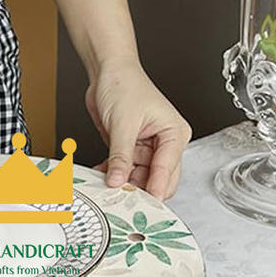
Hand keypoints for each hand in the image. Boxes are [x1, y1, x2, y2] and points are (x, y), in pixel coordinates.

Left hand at [85, 59, 191, 199]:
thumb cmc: (124, 85)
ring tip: (107, 188)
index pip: (167, 169)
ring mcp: (147, 148)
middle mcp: (164, 143)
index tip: (145, 206)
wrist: (107, 71)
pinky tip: (101, 175)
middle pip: (157, 179)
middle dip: (140, 190)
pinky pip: (125, 170)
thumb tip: (118, 181)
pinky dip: (113, 174)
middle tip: (123, 201)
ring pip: (139, 178)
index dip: (155, 188)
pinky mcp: (131, 149)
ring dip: (123, 183)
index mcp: (174, 134)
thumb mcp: (123, 123)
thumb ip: (121, 155)